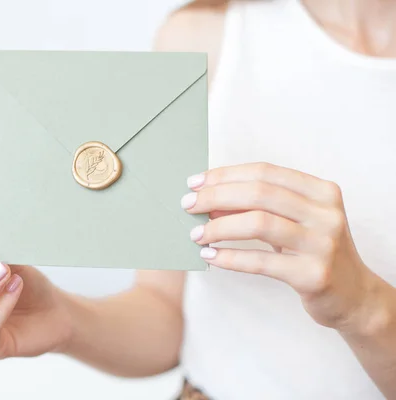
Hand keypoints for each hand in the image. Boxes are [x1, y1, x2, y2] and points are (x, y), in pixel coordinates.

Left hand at [182, 162, 386, 331]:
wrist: (353, 295)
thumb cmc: (315, 251)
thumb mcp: (296, 221)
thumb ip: (261, 206)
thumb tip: (210, 198)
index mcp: (321, 191)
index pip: (265, 172)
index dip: (226, 175)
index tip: (197, 182)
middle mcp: (325, 213)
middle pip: (259, 193)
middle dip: (216, 196)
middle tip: (189, 205)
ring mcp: (322, 243)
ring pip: (258, 223)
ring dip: (219, 227)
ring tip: (197, 234)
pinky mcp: (313, 274)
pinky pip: (261, 262)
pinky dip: (230, 257)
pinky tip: (211, 256)